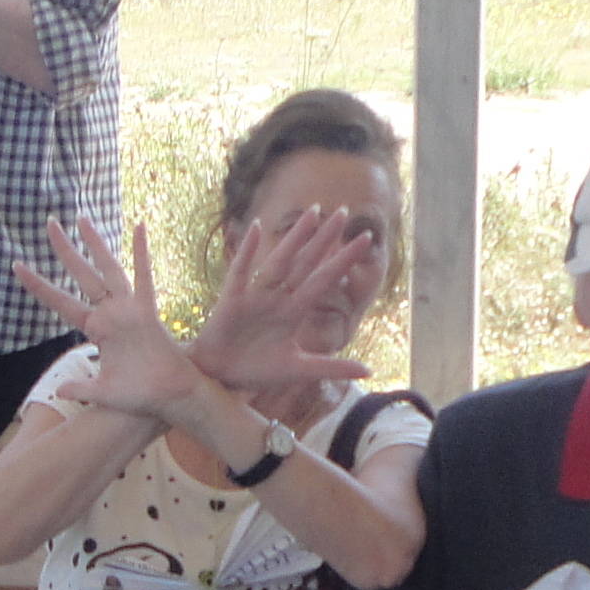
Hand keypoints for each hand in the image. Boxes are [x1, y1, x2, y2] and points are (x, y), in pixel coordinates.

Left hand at [13, 218, 202, 421]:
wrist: (168, 399)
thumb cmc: (139, 395)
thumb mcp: (103, 392)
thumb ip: (81, 388)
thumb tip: (59, 393)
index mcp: (96, 329)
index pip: (61, 303)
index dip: (39, 286)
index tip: (17, 266)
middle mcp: (109, 313)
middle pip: (81, 275)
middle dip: (64, 250)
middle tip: (49, 222)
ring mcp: (128, 310)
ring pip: (108, 269)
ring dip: (96, 243)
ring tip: (81, 218)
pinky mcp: (147, 312)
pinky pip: (143, 278)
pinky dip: (141, 253)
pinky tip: (138, 227)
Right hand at [187, 210, 373, 395]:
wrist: (220, 378)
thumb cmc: (256, 370)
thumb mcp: (299, 370)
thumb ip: (332, 367)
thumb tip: (369, 371)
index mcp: (294, 311)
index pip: (325, 280)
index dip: (344, 260)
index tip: (366, 239)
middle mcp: (279, 297)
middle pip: (306, 262)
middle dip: (324, 239)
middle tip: (344, 212)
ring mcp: (256, 295)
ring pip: (280, 261)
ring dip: (296, 237)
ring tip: (313, 212)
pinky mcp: (232, 299)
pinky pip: (240, 271)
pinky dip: (247, 250)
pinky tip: (255, 226)